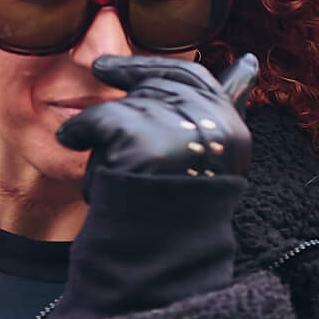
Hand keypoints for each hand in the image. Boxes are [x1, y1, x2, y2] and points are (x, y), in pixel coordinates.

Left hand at [55, 54, 258, 194]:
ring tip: (91, 144)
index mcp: (233, 134)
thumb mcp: (209, 163)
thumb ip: (218, 117)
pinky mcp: (142, 139)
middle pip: (162, 86)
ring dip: (107, 124)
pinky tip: (71, 140)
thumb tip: (248, 63)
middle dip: (130, 76)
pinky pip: (100, 118)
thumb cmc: (175, 214)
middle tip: (101, 68)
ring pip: (131, 104)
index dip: (162, 66)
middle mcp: (213, 128)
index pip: (197, 80)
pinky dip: (80, 130)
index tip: (140, 61)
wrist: (156, 257)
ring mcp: (178, 132)